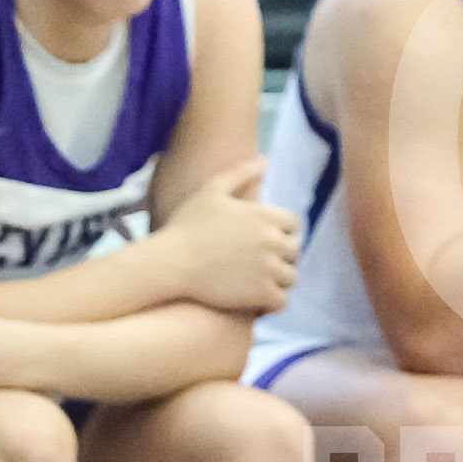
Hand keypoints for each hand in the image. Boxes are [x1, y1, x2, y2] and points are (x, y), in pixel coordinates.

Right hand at [162, 158, 299, 314]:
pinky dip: (272, 301)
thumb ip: (240, 173)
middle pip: (294, 251)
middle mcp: (272, 241)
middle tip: (258, 264)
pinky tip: (255, 299)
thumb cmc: (186, 226)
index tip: (263, 242)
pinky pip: (281, 300)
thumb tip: (265, 160)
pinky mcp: (261, 294)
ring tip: (256, 282)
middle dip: (280, 257)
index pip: (294, 225)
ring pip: (290, 277)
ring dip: (277, 280)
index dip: (281, 233)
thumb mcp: (211, 191)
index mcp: (265, 215)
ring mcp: (269, 268)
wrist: (168, 263)